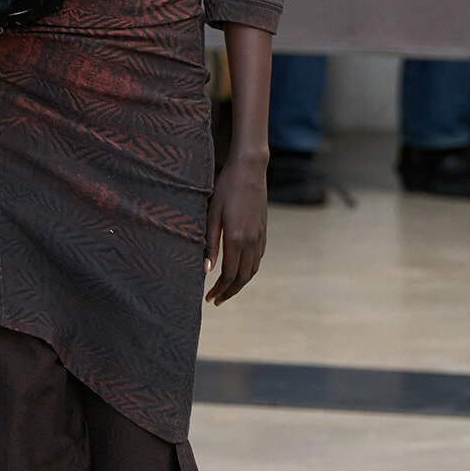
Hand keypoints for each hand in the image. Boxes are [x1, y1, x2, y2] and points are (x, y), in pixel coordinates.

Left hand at [204, 151, 267, 304]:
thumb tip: (206, 270)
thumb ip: (209, 243)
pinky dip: (249, 270)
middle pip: (243, 278)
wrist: (250, 169)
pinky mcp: (264, 230)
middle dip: (229, 292)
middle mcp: (251, 241)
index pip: (229, 275)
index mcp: (237, 238)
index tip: (208, 298)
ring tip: (226, 290)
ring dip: (240, 284)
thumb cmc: (226, 188)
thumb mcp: (212, 214)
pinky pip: (258, 258)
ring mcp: (260, 236)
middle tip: (216, 300)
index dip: (219, 290)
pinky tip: (239, 270)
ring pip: (252, 270)